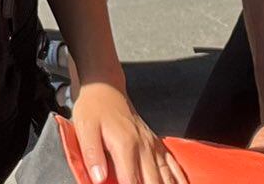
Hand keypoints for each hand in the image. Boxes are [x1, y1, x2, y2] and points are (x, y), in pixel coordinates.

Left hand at [70, 82, 186, 183]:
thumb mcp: (84, 129)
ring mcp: (153, 145)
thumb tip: (98, 179)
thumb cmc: (93, 110)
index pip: (131, 182)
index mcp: (126, 146)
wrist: (106, 89)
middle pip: (153, 183)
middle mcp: (144, 147)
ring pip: (166, 176)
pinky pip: (173, 164)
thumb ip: (92, 154)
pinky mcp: (156, 144)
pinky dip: (179, 178)